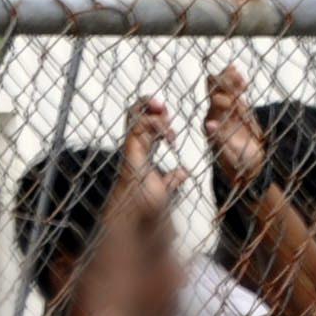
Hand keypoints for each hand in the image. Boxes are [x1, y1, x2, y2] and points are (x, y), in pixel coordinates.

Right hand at [119, 96, 184, 215]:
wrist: (141, 212)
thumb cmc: (148, 201)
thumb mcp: (166, 186)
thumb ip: (173, 178)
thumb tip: (184, 172)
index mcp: (143, 149)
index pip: (144, 123)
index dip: (155, 115)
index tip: (169, 116)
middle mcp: (135, 145)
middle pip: (135, 113)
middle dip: (147, 103)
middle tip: (163, 107)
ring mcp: (132, 146)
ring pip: (134, 115)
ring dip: (150, 109)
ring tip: (164, 113)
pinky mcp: (131, 150)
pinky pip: (137, 127)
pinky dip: (153, 124)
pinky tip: (168, 135)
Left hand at [203, 66, 266, 191]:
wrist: (248, 168)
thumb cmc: (238, 163)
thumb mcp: (229, 154)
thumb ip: (220, 138)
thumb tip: (209, 124)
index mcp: (211, 122)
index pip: (213, 101)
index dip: (222, 95)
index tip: (233, 99)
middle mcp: (216, 113)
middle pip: (215, 88)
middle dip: (226, 81)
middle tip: (239, 80)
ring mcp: (227, 110)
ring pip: (226, 87)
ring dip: (232, 79)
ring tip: (242, 78)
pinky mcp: (238, 110)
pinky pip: (237, 93)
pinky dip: (239, 84)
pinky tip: (243, 79)